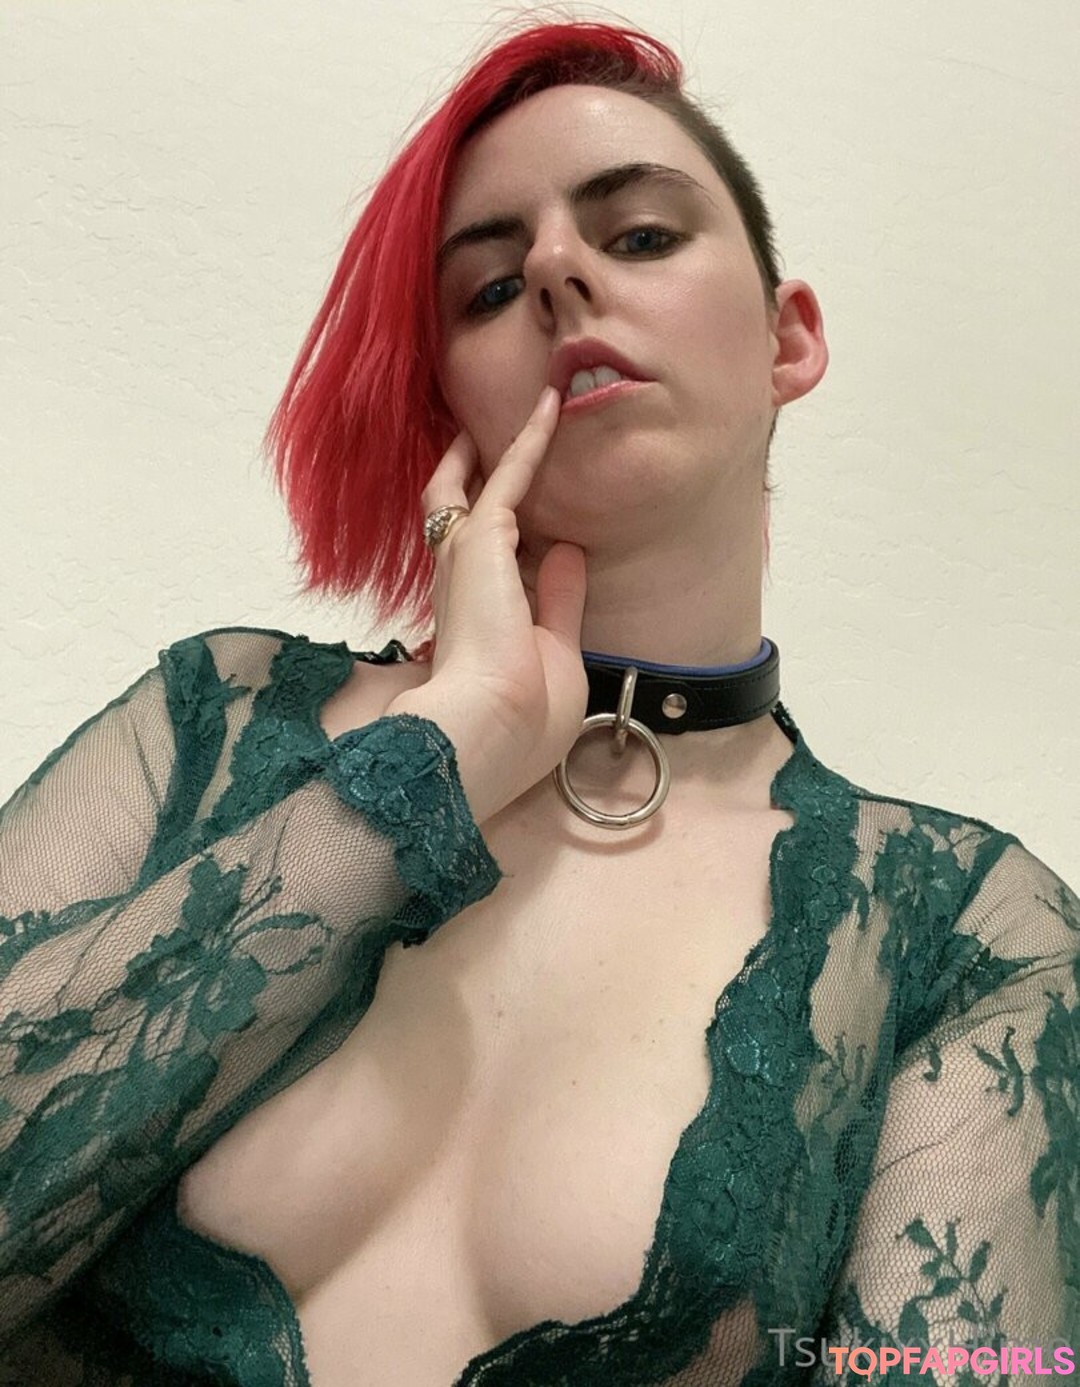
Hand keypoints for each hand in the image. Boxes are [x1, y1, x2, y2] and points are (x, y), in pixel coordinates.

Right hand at [387, 386, 587, 823]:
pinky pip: (509, 474)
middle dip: (463, 483)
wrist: (495, 725)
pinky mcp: (482, 537)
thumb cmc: (525, 716)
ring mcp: (464, 558)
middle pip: (452, 519)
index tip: (510, 518)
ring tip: (509, 413)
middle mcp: (457, 584)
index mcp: (470, 620)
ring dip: (485, 451)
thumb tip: (568, 550)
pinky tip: (553, 407)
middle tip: (474, 444)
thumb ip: (559, 602)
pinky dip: (531, 439)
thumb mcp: (555, 655)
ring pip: (462, 489)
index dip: (488, 538)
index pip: (475, 567)